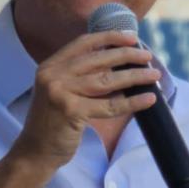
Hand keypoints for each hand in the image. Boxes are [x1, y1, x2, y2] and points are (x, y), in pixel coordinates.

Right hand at [12, 32, 160, 169]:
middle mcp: (53, 75)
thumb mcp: (59, 91)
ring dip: (134, 76)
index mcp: (50, 66)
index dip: (109, 37)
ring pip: (107, 80)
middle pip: (98, 59)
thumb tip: (116, 63)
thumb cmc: (52, 123)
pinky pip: (109, 105)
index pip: (83, 43)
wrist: (34, 151)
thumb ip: (78, 76)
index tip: (131, 37)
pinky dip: (132, 102)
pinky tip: (148, 99)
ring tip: (154, 75)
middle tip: (148, 56)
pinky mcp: (71, 111)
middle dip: (127, 55)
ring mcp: (61, 92)